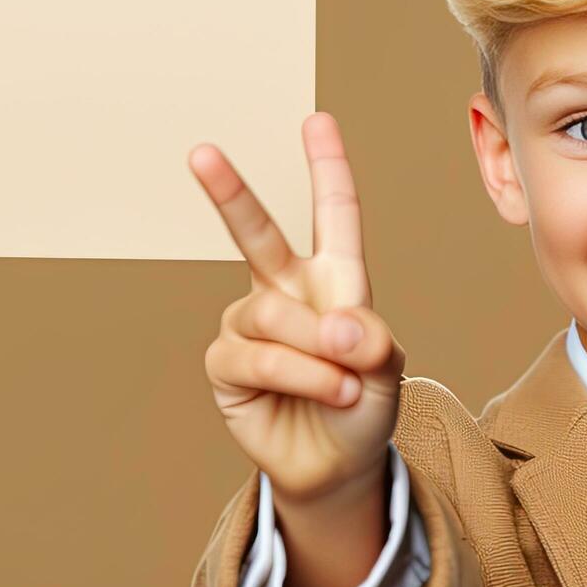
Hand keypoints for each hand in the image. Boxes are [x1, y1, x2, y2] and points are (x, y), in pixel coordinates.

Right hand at [192, 112, 406, 507]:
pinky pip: (257, 356)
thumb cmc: (362, 408)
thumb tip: (339, 326)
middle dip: (229, 193)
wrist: (337, 466)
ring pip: (275, 317)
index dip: (326, 167)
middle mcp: (285, 292)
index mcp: (333, 278)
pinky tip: (324, 393)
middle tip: (201, 154)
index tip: (317, 120)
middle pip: (255, 235)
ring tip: (345, 385)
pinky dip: (298, 375)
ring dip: (318, 353)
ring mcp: (251, 326)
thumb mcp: (385, 369)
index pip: (332, 215)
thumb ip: (370, 339)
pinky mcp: (227, 364)